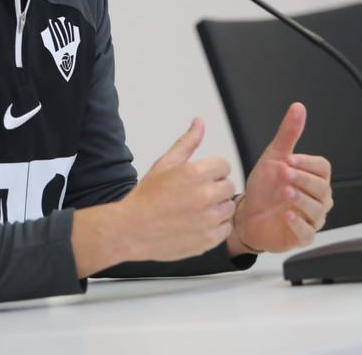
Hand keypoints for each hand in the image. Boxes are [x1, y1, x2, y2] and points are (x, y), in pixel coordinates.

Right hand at [113, 117, 236, 262]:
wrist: (132, 230)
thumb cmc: (146, 197)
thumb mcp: (164, 164)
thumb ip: (187, 142)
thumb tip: (199, 122)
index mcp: (195, 173)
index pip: (224, 165)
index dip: (211, 170)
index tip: (198, 178)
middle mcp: (205, 195)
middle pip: (229, 186)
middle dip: (215, 188)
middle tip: (194, 195)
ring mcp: (209, 219)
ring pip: (229, 207)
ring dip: (217, 207)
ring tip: (194, 210)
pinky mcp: (210, 239)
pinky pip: (226, 228)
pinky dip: (215, 227)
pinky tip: (196, 224)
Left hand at [229, 102, 332, 254]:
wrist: (247, 214)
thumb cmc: (264, 188)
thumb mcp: (273, 157)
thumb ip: (288, 134)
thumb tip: (298, 108)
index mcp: (313, 178)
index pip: (322, 167)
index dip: (307, 163)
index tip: (290, 159)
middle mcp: (316, 198)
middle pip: (321, 187)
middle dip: (303, 179)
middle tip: (285, 174)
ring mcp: (311, 218)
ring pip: (317, 209)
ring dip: (301, 199)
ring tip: (286, 192)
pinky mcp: (302, 236)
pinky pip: (307, 232)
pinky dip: (298, 223)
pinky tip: (287, 214)